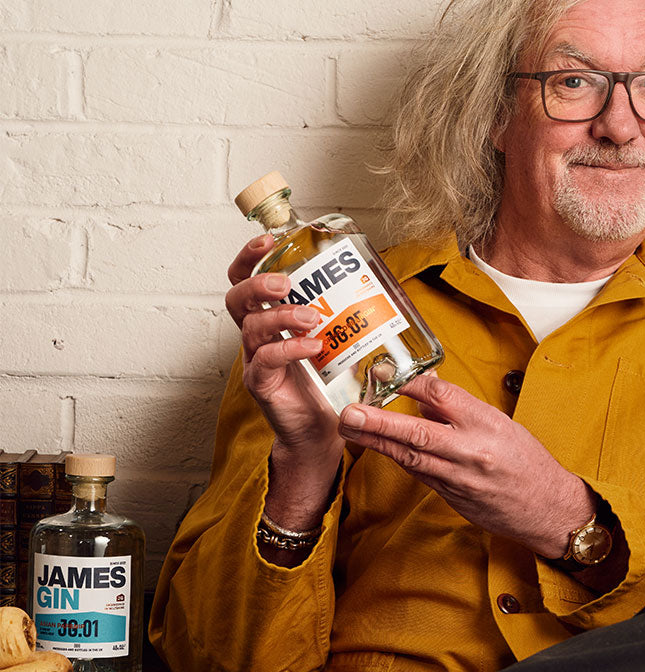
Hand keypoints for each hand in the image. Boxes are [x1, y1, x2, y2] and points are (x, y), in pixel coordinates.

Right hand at [226, 236, 343, 528]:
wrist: (327, 430)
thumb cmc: (331, 382)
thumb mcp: (339, 338)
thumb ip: (346, 311)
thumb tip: (381, 277)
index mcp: (270, 317)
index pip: (246, 279)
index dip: (251, 257)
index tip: (270, 240)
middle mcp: (257, 336)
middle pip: (236, 298)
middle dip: (257, 283)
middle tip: (285, 283)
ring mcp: (256, 360)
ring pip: (251, 328)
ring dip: (281, 315)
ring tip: (311, 317)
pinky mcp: (262, 385)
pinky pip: (265, 360)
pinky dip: (289, 348)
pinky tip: (311, 345)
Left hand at [337, 372, 596, 556]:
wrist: (548, 510)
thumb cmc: (528, 462)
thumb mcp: (501, 424)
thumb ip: (461, 410)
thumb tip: (425, 392)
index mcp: (487, 423)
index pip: (442, 396)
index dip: (410, 383)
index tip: (384, 373)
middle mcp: (472, 450)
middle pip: (418, 433)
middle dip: (380, 423)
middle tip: (350, 413)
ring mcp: (460, 478)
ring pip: (411, 458)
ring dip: (378, 443)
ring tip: (350, 429)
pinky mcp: (453, 498)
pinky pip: (420, 474)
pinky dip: (399, 459)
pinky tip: (377, 449)